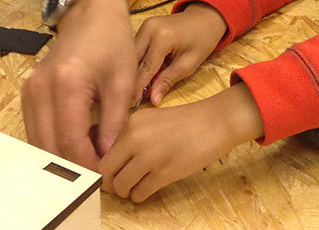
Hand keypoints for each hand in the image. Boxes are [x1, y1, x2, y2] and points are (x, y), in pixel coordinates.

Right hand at [21, 0, 134, 167]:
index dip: (87, 164)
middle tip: (96, 176)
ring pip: (37, 141)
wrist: (91, 12)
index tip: (105, 176)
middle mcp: (40, 89)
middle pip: (48, 146)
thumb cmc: (112, 42)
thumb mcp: (122, 81)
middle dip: (71, 166)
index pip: (70, 141)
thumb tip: (106, 158)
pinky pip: (35, 128)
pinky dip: (52, 142)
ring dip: (60, 157)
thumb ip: (114, 122)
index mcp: (66, 84)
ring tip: (87, 163)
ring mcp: (29, 90)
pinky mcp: (28, 92)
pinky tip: (74, 146)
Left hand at [100, 84, 263, 201]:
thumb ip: (132, 137)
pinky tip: (147, 190)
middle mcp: (136, 138)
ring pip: (121, 185)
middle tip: (119, 186)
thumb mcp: (152, 121)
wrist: (215, 122)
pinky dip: (140, 196)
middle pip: (106, 171)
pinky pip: (140, 193)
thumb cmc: (186, 122)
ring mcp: (149, 156)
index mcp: (131, 123)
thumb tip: (113, 163)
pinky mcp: (164, 173)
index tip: (110, 175)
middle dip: (110, 183)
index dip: (105, 167)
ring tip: (135, 188)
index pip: (104, 152)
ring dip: (126, 192)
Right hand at [134, 3, 227, 104]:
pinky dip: (136, 62)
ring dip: (132, 71)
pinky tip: (138, 74)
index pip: (145, 68)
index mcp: (163, 37)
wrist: (205, 18)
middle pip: (133, 60)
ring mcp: (145, 25)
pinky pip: (136, 47)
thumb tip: (153, 99)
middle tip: (129, 100)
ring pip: (131, 54)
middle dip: (131, 80)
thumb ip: (168, 80)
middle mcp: (149, 28)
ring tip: (132, 89)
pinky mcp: (144, 26)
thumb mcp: (189, 64)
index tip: (131, 105)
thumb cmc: (202, 40)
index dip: (137, 88)